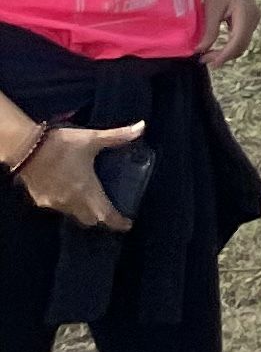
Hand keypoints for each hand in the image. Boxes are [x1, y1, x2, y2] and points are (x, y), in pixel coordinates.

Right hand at [15, 121, 142, 229]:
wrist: (27, 149)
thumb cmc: (63, 145)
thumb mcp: (93, 139)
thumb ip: (118, 136)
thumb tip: (142, 127)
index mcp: (87, 190)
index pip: (106, 215)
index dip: (118, 222)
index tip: (127, 225)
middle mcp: (72, 202)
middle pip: (90, 219)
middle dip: (102, 218)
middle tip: (110, 210)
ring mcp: (55, 204)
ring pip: (74, 215)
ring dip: (84, 212)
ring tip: (92, 200)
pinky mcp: (42, 200)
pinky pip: (59, 209)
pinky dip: (68, 205)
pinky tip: (70, 193)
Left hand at [198, 0, 259, 64]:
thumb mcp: (211, 9)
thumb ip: (209, 31)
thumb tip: (200, 51)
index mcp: (246, 13)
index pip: (238, 41)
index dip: (224, 55)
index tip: (210, 63)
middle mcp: (254, 17)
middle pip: (241, 45)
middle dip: (223, 56)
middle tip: (203, 59)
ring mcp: (253, 19)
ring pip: (241, 44)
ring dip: (226, 52)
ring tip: (207, 55)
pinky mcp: (249, 20)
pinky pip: (240, 38)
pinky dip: (229, 46)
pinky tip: (215, 47)